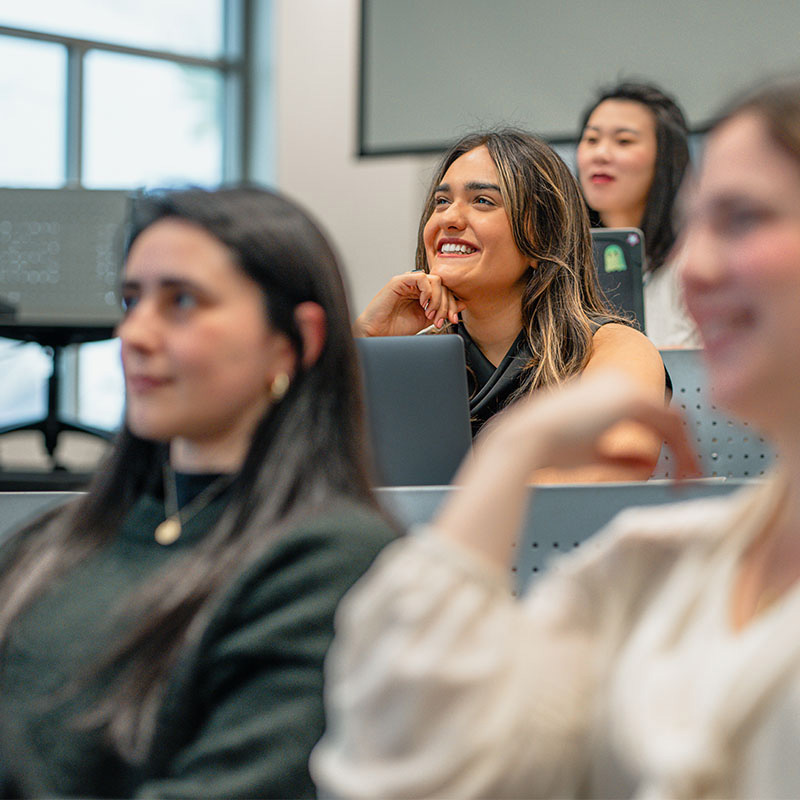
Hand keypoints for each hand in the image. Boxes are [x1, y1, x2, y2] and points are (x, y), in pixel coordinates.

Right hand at [353, 272, 465, 336]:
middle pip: (443, 285)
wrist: (378, 334)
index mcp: (423, 294)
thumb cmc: (396, 328)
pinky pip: (420, 277)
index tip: (452, 319)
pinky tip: (423, 304)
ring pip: (435, 280)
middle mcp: (416, 286)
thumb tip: (462, 303)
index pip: (445, 291)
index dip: (452, 304)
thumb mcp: (426, 320)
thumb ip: (442, 311)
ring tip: (430, 314)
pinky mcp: (399, 281)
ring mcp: (408, 282)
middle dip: (446, 304)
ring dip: (438, 299)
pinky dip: (427, 291)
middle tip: (440, 319)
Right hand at [477, 370, 698, 478]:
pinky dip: (683, 453)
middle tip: (691, 477)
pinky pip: (672, 427)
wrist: (530, 437)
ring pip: (674, 421)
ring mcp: (627, 389)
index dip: (667, 442)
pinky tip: (683, 477)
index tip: (673, 471)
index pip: (650, 414)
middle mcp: (619, 383)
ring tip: (689, 481)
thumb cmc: (550, 446)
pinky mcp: (633, 401)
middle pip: (667, 416)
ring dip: (687, 453)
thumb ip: (620, 453)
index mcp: (606, 391)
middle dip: (683, 448)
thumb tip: (646, 461)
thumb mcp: (592, 451)